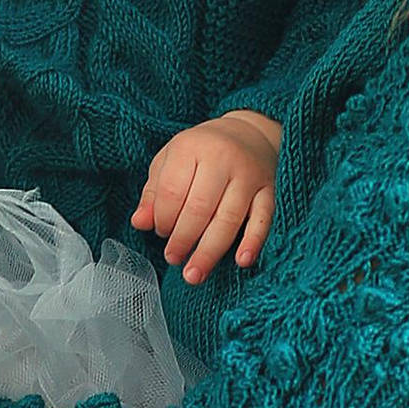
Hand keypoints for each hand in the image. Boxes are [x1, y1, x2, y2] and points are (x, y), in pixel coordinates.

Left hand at [131, 110, 280, 284]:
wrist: (248, 133)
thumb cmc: (202, 152)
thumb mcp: (170, 162)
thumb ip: (153, 193)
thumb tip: (139, 223)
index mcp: (191, 147)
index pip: (172, 191)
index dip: (162, 219)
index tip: (160, 233)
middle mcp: (222, 158)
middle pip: (199, 208)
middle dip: (183, 240)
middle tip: (173, 258)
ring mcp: (248, 174)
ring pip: (229, 219)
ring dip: (210, 251)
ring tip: (194, 274)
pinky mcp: (269, 190)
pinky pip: (263, 218)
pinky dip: (253, 241)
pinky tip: (242, 261)